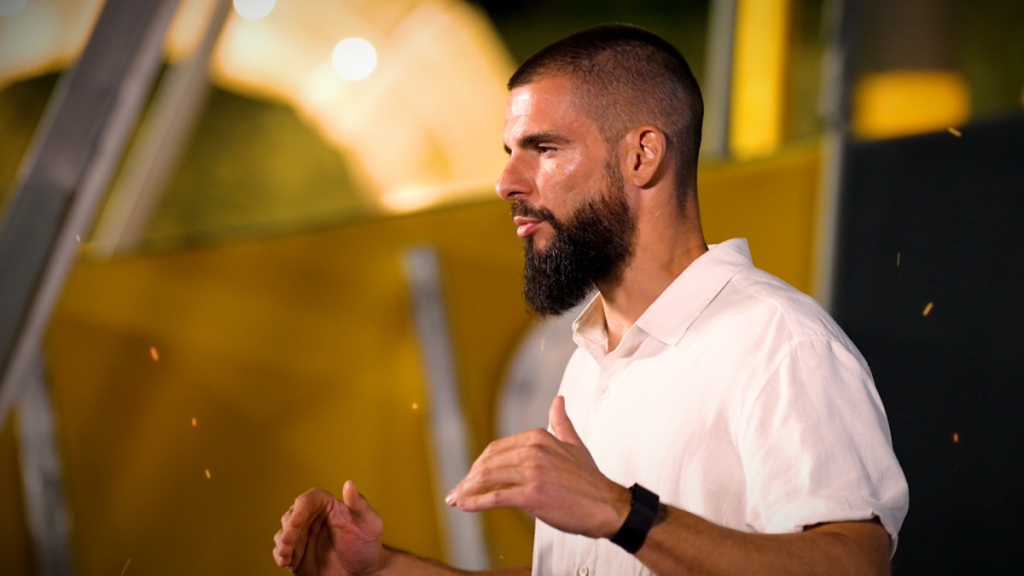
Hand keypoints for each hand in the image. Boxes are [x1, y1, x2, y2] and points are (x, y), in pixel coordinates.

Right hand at [273, 481, 385, 574]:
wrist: (364, 570)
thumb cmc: (367, 542)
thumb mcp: (368, 521)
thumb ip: (358, 503)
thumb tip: (349, 483)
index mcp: (326, 506)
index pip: (309, 500)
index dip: (300, 508)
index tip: (297, 521)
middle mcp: (311, 519)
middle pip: (291, 516)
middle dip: (288, 528)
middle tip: (289, 540)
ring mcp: (303, 537)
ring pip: (283, 534)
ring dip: (282, 542)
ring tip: (286, 552)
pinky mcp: (297, 555)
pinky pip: (282, 552)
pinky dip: (280, 555)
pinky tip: (285, 560)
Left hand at [446, 396, 630, 538]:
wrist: (607, 506)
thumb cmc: (590, 481)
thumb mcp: (574, 444)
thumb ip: (561, 422)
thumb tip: (558, 400)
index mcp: (539, 437)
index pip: (496, 448)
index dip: (480, 464)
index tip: (471, 476)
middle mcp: (533, 451)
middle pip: (488, 462)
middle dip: (469, 478)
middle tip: (458, 491)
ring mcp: (532, 472)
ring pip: (488, 478)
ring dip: (466, 490)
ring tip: (455, 499)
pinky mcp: (532, 494)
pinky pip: (496, 497)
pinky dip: (475, 502)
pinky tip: (464, 506)